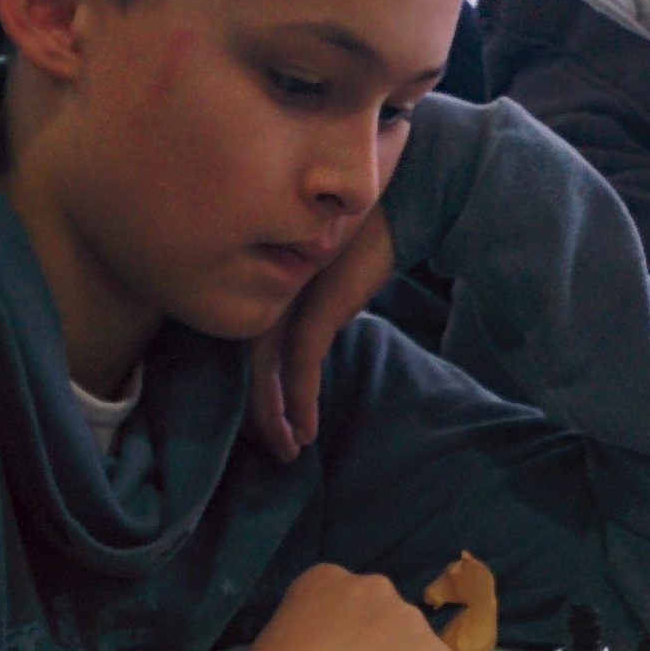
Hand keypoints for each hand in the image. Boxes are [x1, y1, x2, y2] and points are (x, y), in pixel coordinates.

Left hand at [247, 206, 398, 462]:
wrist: (400, 199)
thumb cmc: (370, 227)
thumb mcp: (333, 269)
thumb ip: (316, 297)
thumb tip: (315, 329)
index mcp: (269, 278)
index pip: (249, 341)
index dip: (256, 386)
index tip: (265, 419)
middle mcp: (269, 288)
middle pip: (249, 362)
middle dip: (259, 410)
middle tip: (270, 445)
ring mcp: (288, 298)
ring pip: (264, 372)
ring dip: (274, 417)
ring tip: (286, 451)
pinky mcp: (314, 307)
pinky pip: (299, 368)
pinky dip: (299, 403)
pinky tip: (306, 433)